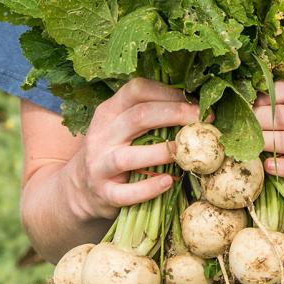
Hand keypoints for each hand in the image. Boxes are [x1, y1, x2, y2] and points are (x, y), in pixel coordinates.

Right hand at [65, 78, 199, 219]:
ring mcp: (99, 164)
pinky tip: (167, 182)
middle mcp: (101, 134)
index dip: (168, 93)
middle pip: (138, 117)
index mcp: (109, 111)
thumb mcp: (122, 125)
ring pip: (128, 156)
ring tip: (185, 153)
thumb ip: (149, 113)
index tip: (195, 101)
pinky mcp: (103, 192)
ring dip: (161, 152)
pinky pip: (125, 193)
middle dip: (174, 115)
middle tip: (202, 120)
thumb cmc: (115, 149)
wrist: (80, 188)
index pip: (137, 90)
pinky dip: (148, 188)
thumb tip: (196, 104)